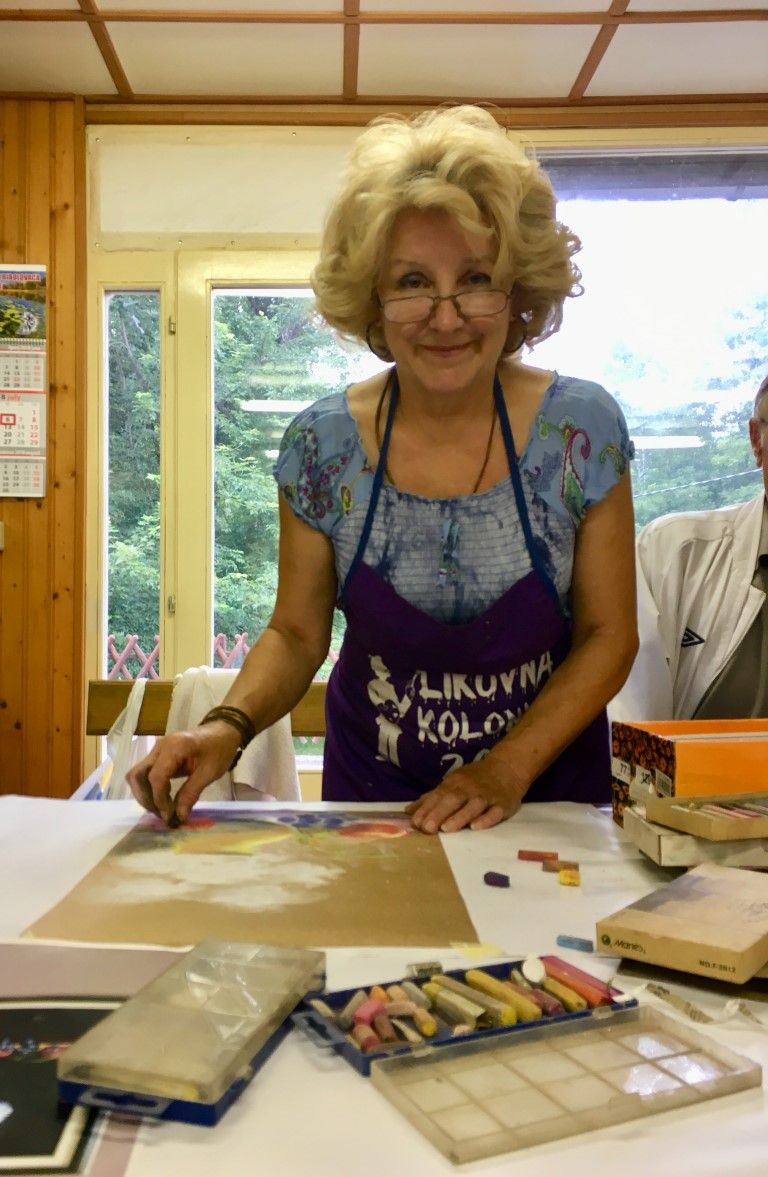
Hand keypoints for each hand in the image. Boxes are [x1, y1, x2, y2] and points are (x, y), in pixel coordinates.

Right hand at [126, 722, 239, 824]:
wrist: (223, 732)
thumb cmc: (220, 749)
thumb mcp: (210, 772)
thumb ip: (191, 793)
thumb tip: (178, 816)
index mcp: (174, 747)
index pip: (156, 776)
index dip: (159, 799)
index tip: (168, 815)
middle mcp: (160, 746)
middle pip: (137, 775)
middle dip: (146, 798)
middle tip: (162, 814)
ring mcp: (157, 750)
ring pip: (138, 775)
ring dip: (146, 795)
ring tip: (162, 810)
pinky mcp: (158, 756)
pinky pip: (146, 774)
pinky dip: (150, 789)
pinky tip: (163, 800)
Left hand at [405, 758, 525, 833]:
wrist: (507, 768)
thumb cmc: (475, 779)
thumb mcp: (452, 783)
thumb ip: (431, 798)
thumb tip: (409, 811)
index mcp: (455, 783)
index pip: (438, 795)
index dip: (427, 809)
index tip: (415, 823)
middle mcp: (469, 789)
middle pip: (453, 800)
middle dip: (439, 813)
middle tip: (427, 828)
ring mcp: (487, 796)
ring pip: (473, 806)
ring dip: (460, 816)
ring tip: (446, 829)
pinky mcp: (502, 805)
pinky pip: (494, 812)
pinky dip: (485, 819)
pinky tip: (476, 827)